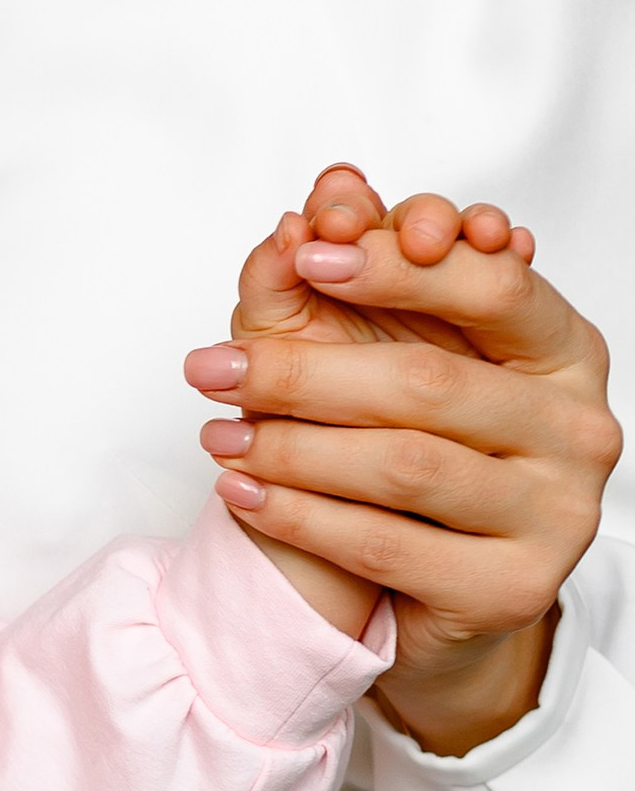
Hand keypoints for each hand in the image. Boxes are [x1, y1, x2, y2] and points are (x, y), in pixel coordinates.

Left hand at [187, 164, 620, 754]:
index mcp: (563, 350)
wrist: (441, 584)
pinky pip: (386, 545)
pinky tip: (242, 492)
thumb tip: (320, 200)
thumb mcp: (381, 345)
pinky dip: (298, 515)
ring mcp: (556, 515)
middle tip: (211, 367)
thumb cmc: (417, 441)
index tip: (308, 254)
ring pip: (405, 466)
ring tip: (218, 434)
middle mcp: (577, 429)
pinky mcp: (512, 590)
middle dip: (304, 370)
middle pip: (432, 381)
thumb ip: (355, 264)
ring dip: (290, 446)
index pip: (495, 288)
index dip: (400, 266)